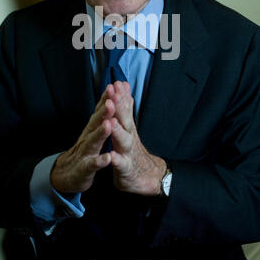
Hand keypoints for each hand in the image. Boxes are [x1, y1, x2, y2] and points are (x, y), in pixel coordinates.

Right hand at [50, 88, 115, 192]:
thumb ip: (101, 114)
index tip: (116, 85)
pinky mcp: (84, 168)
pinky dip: (99, 161)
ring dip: (101, 133)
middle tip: (112, 98)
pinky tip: (107, 158)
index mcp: (92, 128)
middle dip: (105, 110)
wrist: (67, 174)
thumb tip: (111, 95)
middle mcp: (88, 137)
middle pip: (96, 121)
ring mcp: (85, 152)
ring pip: (93, 141)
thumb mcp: (93, 130)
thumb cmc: (85, 150)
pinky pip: (92, 164)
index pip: (100, 110)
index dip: (107, 98)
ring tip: (109, 124)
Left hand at [110, 81, 166, 195]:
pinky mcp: (125, 169)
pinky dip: (116, 160)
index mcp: (127, 127)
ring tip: (112, 122)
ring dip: (118, 131)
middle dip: (119, 107)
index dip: (120, 96)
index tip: (116, 82)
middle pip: (124, 120)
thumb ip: (126, 106)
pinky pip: (120, 164)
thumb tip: (125, 85)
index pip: (123, 109)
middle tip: (114, 94)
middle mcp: (129, 137)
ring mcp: (128, 153)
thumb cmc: (133, 149)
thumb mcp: (129, 125)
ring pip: (123, 141)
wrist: (148, 176)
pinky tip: (111, 156)